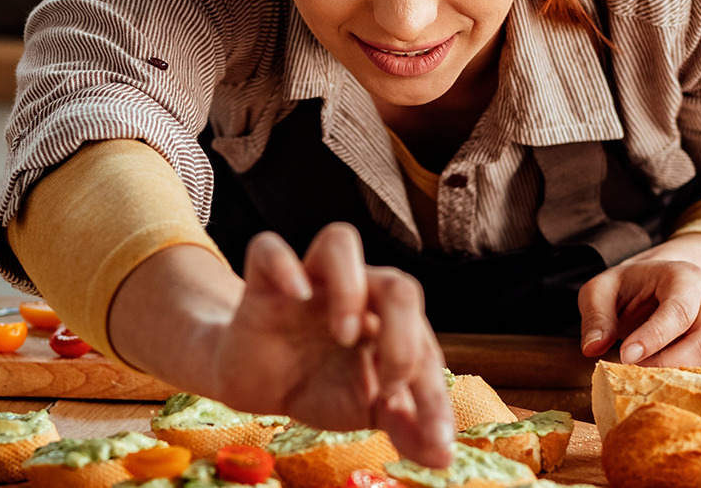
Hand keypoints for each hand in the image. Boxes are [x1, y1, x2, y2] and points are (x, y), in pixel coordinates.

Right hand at [208, 224, 454, 466]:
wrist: (258, 388)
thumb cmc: (319, 387)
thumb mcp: (365, 413)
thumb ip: (405, 429)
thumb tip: (443, 457)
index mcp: (388, 323)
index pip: (423, 344)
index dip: (434, 395)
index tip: (436, 439)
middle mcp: (357, 295)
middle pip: (398, 285)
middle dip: (404, 338)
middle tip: (389, 381)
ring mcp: (311, 283)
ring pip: (340, 242)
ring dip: (350, 287)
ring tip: (343, 334)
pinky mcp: (265, 283)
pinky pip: (270, 249)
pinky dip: (285, 267)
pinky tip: (296, 295)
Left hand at [576, 234, 700, 374]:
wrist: (658, 286)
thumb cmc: (631, 288)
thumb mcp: (602, 289)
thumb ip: (596, 316)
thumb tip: (593, 347)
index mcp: (685, 278)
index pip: (678, 310)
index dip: (653, 337)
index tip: (626, 356)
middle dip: (669, 364)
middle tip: (636, 373)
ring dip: (694, 381)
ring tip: (659, 387)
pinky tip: (686, 396)